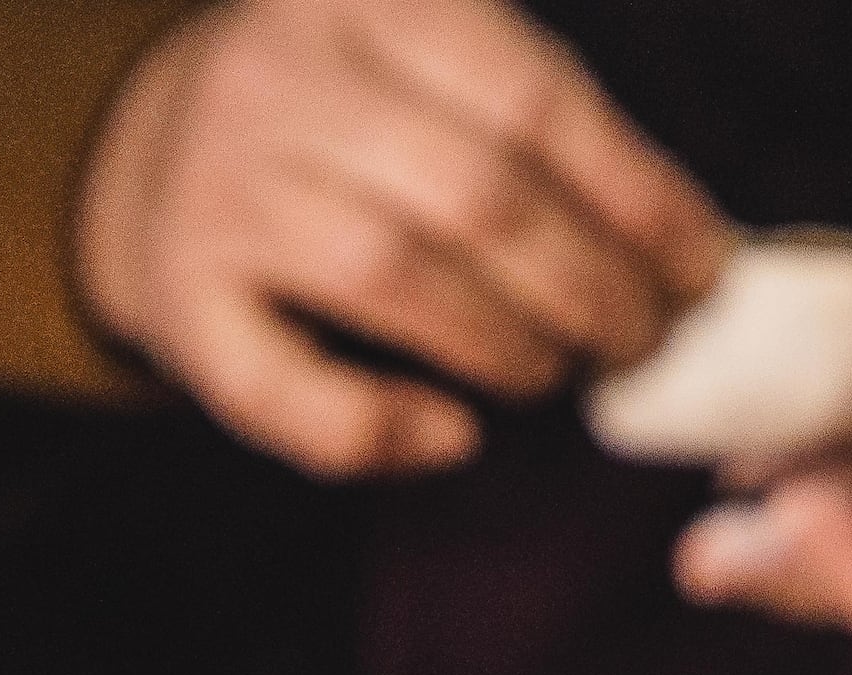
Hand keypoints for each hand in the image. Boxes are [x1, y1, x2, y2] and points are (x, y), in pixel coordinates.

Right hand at [77, 0, 729, 477]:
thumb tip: (688, 249)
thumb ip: (534, 126)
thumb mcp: (427, 64)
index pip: (532, 97)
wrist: (146, 157)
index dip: (637, 197)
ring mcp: (217, 188)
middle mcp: (278, 76)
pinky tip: (451, 433)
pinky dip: (386, 428)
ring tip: (560, 374)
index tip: (704, 269)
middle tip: (642, 341)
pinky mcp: (178, 301)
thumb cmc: (342, 125)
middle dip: (589, 285)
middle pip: (474, 192)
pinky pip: (291, 392)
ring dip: (507, 348)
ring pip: (391, 278)